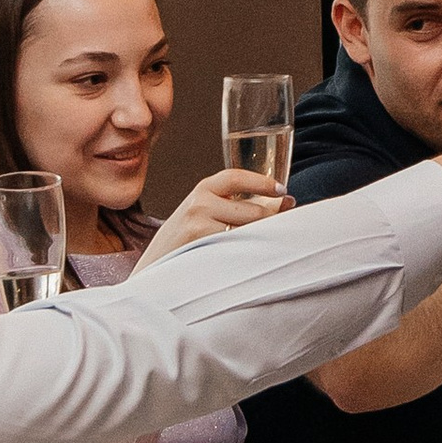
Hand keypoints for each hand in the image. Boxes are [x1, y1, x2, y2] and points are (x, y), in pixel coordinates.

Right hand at [147, 166, 295, 256]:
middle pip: (252, 209)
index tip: (282, 190)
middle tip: (285, 223)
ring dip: (263, 236)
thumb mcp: (205, 211)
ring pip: (249, 229)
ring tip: (268, 241)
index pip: (236, 177)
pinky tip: (250, 254)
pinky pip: (239, 246)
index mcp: (203, 189)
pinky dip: (249, 250)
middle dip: (272, 218)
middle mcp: (200, 203)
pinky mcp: (203, 245)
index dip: (262, 182)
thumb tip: (284, 201)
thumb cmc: (188, 238)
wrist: (156, 265)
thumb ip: (236, 203)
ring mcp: (200, 225)